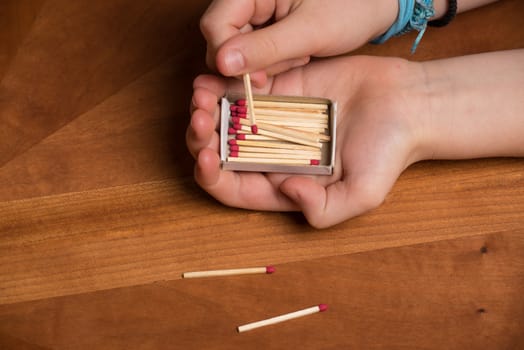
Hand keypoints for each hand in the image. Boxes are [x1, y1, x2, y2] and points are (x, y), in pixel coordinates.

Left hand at [187, 55, 426, 227]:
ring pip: (225, 119)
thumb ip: (324, 209)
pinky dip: (225, 83)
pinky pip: (243, 88)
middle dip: (201, 139)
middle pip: (220, 153)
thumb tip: (284, 189)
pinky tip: (215, 75)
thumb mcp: (362, 195)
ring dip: (205, 108)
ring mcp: (273, 121)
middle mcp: (272, 154)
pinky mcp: (280, 90)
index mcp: (282, 183)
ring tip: (202, 92)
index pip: (234, 189)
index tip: (209, 157)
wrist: (407, 104)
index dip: (212, 178)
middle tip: (200, 117)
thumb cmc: (388, 152)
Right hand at [200, 0, 397, 83]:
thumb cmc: (351, 7)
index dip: (228, 55)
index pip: (215, 24)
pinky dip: (272, 60)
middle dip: (251, 60)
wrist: (375, 4)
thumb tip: (222, 64)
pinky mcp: (266, 24)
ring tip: (299, 53)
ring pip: (237, 47)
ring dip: (265, 61)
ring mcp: (257, 9)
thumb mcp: (309, 31)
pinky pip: (254, 50)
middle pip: (223, 36)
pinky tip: (297, 54)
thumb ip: (265, 48)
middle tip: (288, 62)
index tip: (256, 77)